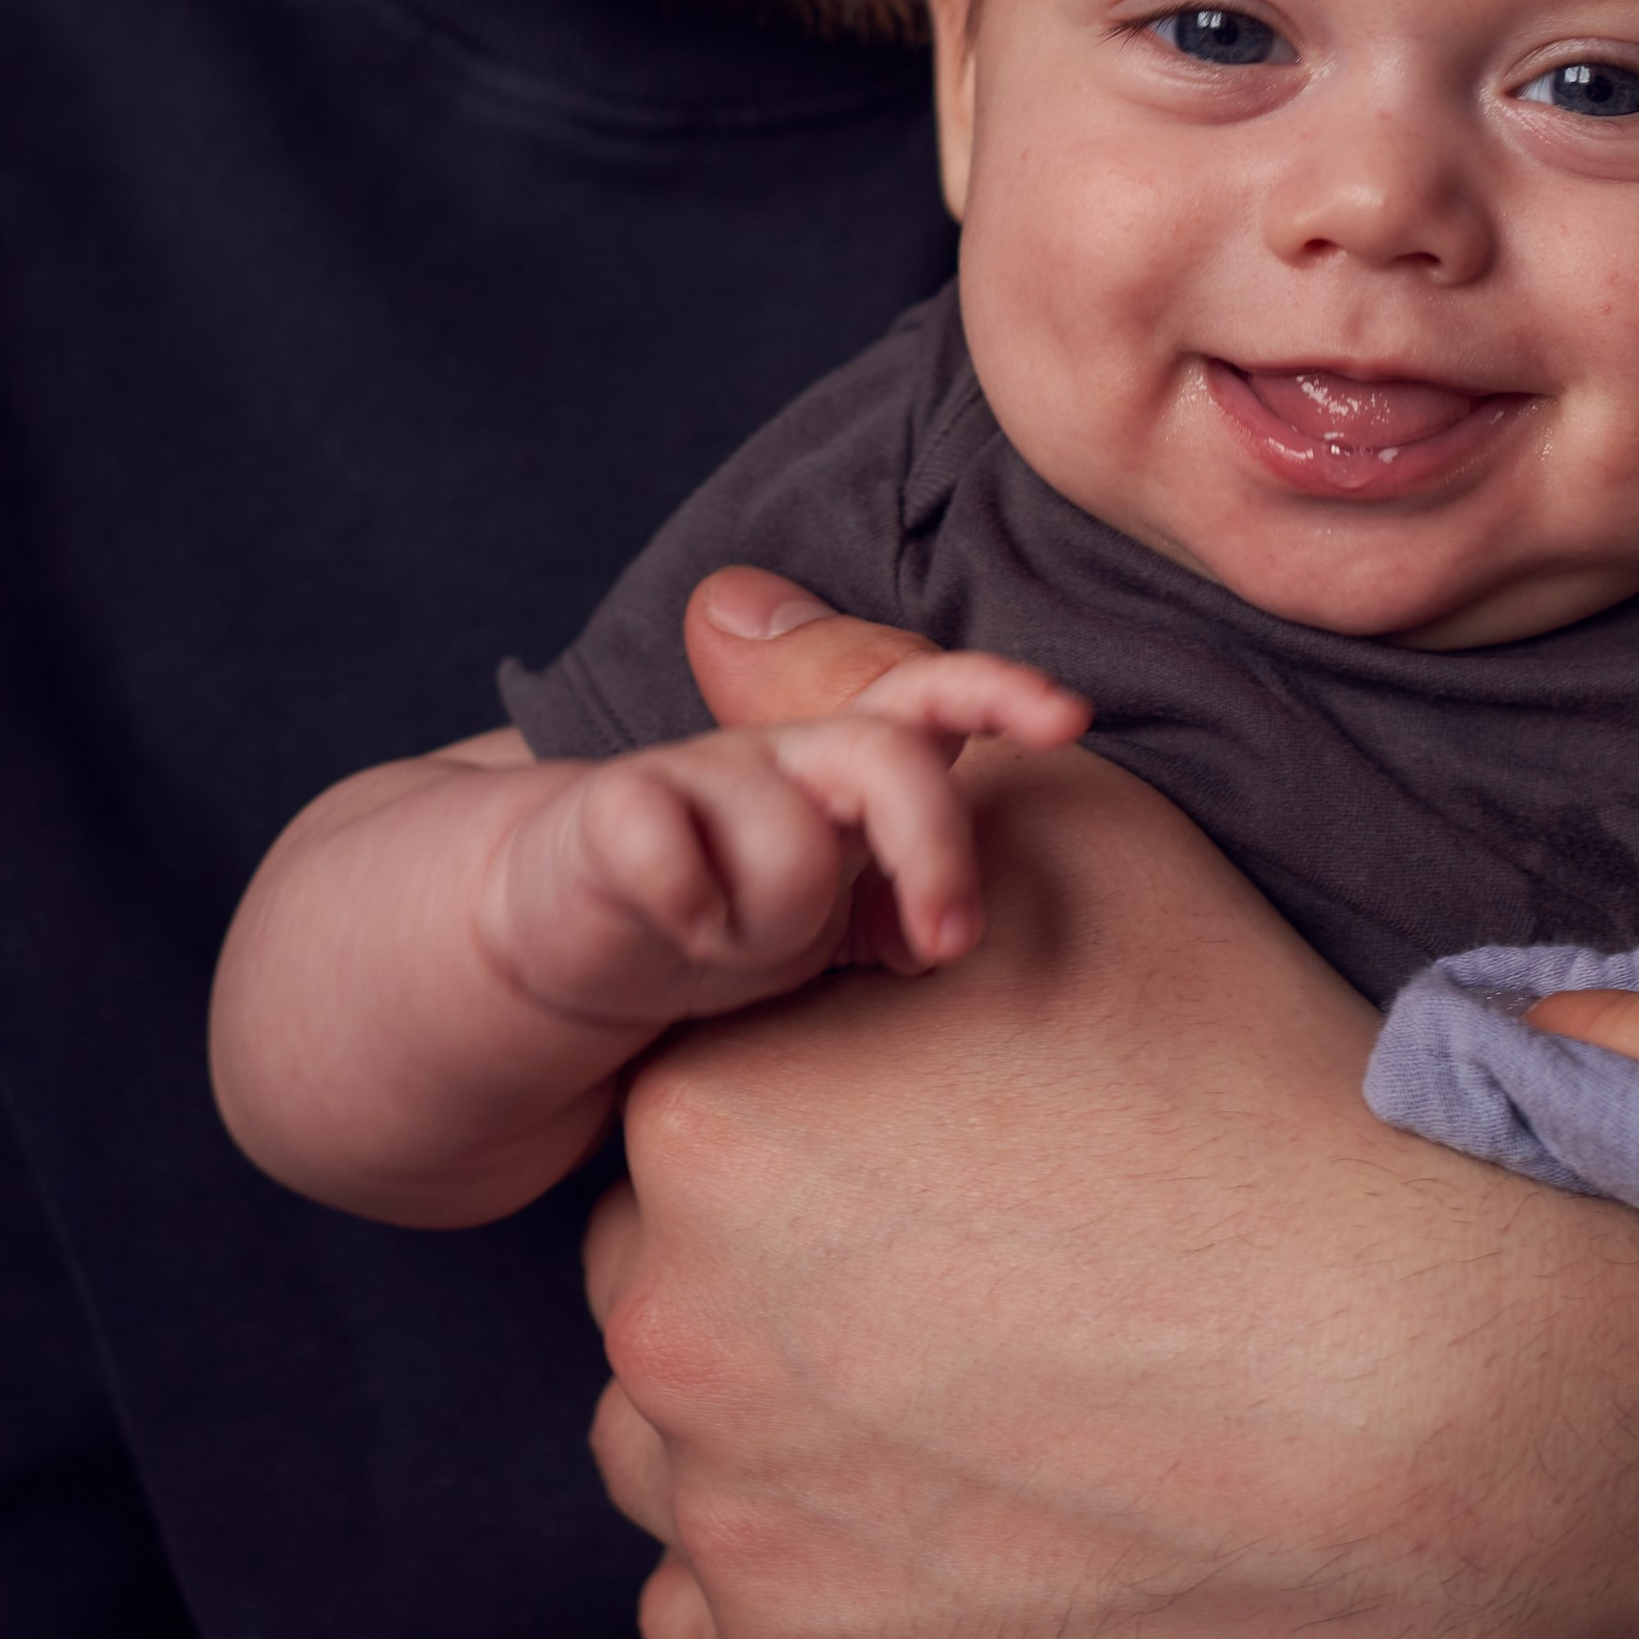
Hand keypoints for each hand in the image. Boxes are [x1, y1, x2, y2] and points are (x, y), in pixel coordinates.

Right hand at [481, 649, 1088, 1031]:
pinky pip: (670, 850)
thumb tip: (946, 935)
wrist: (567, 927)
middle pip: (885, 757)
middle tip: (947, 942)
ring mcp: (697, 773)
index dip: (1001, 692)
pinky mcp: (610, 808)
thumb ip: (903, 907)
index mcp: (853, 766)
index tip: (1072, 719)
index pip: (935, 700)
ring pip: (786, 842)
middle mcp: (785, 752)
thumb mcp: (837, 917)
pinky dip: (687, 910)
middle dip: (931, 847)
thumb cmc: (730, 916)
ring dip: (772, 923)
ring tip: (733, 946)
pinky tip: (679, 931)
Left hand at [576, 578, 1638, 1638]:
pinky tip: (976, 1508)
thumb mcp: (1069, 828)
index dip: (831, 1086)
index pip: (692, 1081)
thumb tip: (719, 612)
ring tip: (997, 1376)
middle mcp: (664, 1326)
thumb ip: (860, 714)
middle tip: (999, 1245)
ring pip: (690, 1445)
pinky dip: (821, 1574)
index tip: (968, 1115)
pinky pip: (733, 1619)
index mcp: (701, 1111)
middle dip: (794, 1247)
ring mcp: (729, 1528)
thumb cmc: (1247, 1086)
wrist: (1424, 1402)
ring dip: (789, 1414)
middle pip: (677, 1263)